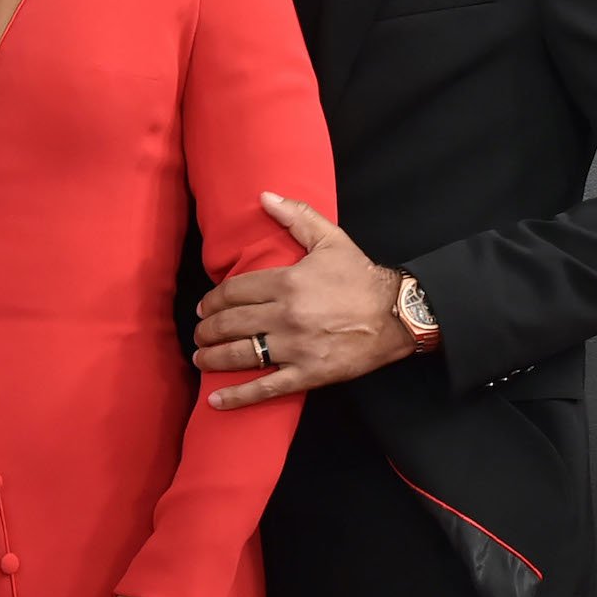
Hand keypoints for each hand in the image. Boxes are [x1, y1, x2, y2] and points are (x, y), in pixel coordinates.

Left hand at [191, 191, 412, 410]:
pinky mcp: (308, 374)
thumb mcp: (330, 239)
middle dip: (207, 329)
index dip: (212, 300)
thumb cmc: (361, 277)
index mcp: (288, 282)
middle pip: (231, 323)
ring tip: (201, 357)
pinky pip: (266, 388)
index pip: (234, 292)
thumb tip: (265, 196)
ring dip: (213, 357)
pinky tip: (216, 400)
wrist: (396, 315)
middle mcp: (287, 316)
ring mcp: (296, 347)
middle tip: (199, 332)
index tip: (204, 306)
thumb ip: (296, 216)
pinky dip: (237, 397)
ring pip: (241, 354)